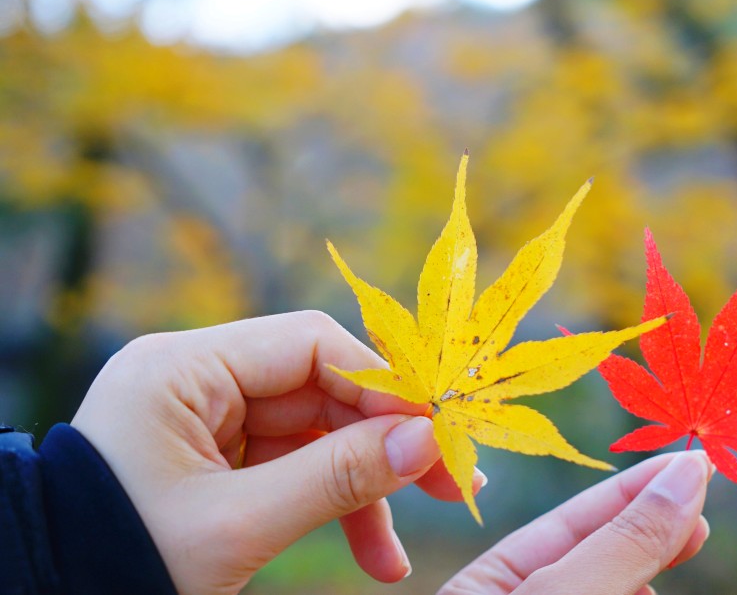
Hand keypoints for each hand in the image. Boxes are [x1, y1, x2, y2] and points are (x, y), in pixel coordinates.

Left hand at [71, 311, 483, 593]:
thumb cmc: (120, 559)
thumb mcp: (237, 524)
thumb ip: (336, 477)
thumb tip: (427, 440)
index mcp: (183, 369)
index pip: (310, 345)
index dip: (383, 384)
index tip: (437, 429)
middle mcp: (197, 379)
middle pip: (322, 390)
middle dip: (382, 444)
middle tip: (446, 484)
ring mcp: (209, 418)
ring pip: (316, 435)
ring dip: (361, 488)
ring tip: (393, 556)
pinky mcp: (218, 456)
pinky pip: (293, 466)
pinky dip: (330, 504)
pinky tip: (367, 551)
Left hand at [440, 450, 711, 594]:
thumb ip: (621, 544)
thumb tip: (688, 473)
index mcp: (481, 587)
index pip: (567, 523)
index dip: (631, 490)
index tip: (692, 461)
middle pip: (589, 556)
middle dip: (647, 530)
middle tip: (704, 505)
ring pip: (607, 586)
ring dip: (645, 570)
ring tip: (689, 540)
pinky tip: (652, 593)